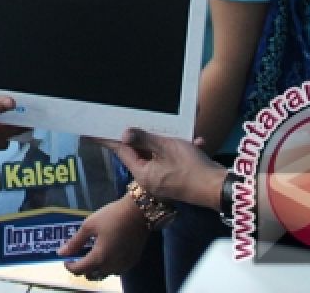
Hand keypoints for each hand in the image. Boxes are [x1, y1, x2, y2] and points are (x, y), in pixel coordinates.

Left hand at [60, 198, 149, 280]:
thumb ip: (75, 242)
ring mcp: (123, 266)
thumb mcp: (89, 226)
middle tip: (78, 256)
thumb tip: (61, 253)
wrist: (139, 213)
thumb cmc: (111, 216)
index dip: (70, 266)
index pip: (80, 270)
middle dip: (82, 268)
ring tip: (92, 254)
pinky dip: (107, 266)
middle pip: (92, 275)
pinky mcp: (132, 262)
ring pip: (104, 274)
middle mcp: (111, 267)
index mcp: (99, 258)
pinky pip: (116, 270)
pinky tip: (106, 253)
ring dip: (95, 269)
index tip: (65, 259)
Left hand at [101, 128, 226, 208]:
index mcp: (143, 173)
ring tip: (169, 127)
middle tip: (130, 120)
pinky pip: (176, 161)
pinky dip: (183, 149)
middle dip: (140, 136)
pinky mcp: (180, 179)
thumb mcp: (166, 148)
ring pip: (159, 155)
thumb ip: (144, 139)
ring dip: (165, 141)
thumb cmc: (190, 168)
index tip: (90, 133)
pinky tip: (197, 141)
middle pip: (140, 152)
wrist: (219, 189)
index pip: (121, 151)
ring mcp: (165, 180)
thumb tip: (124, 134)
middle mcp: (151, 178)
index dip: (107, 140)